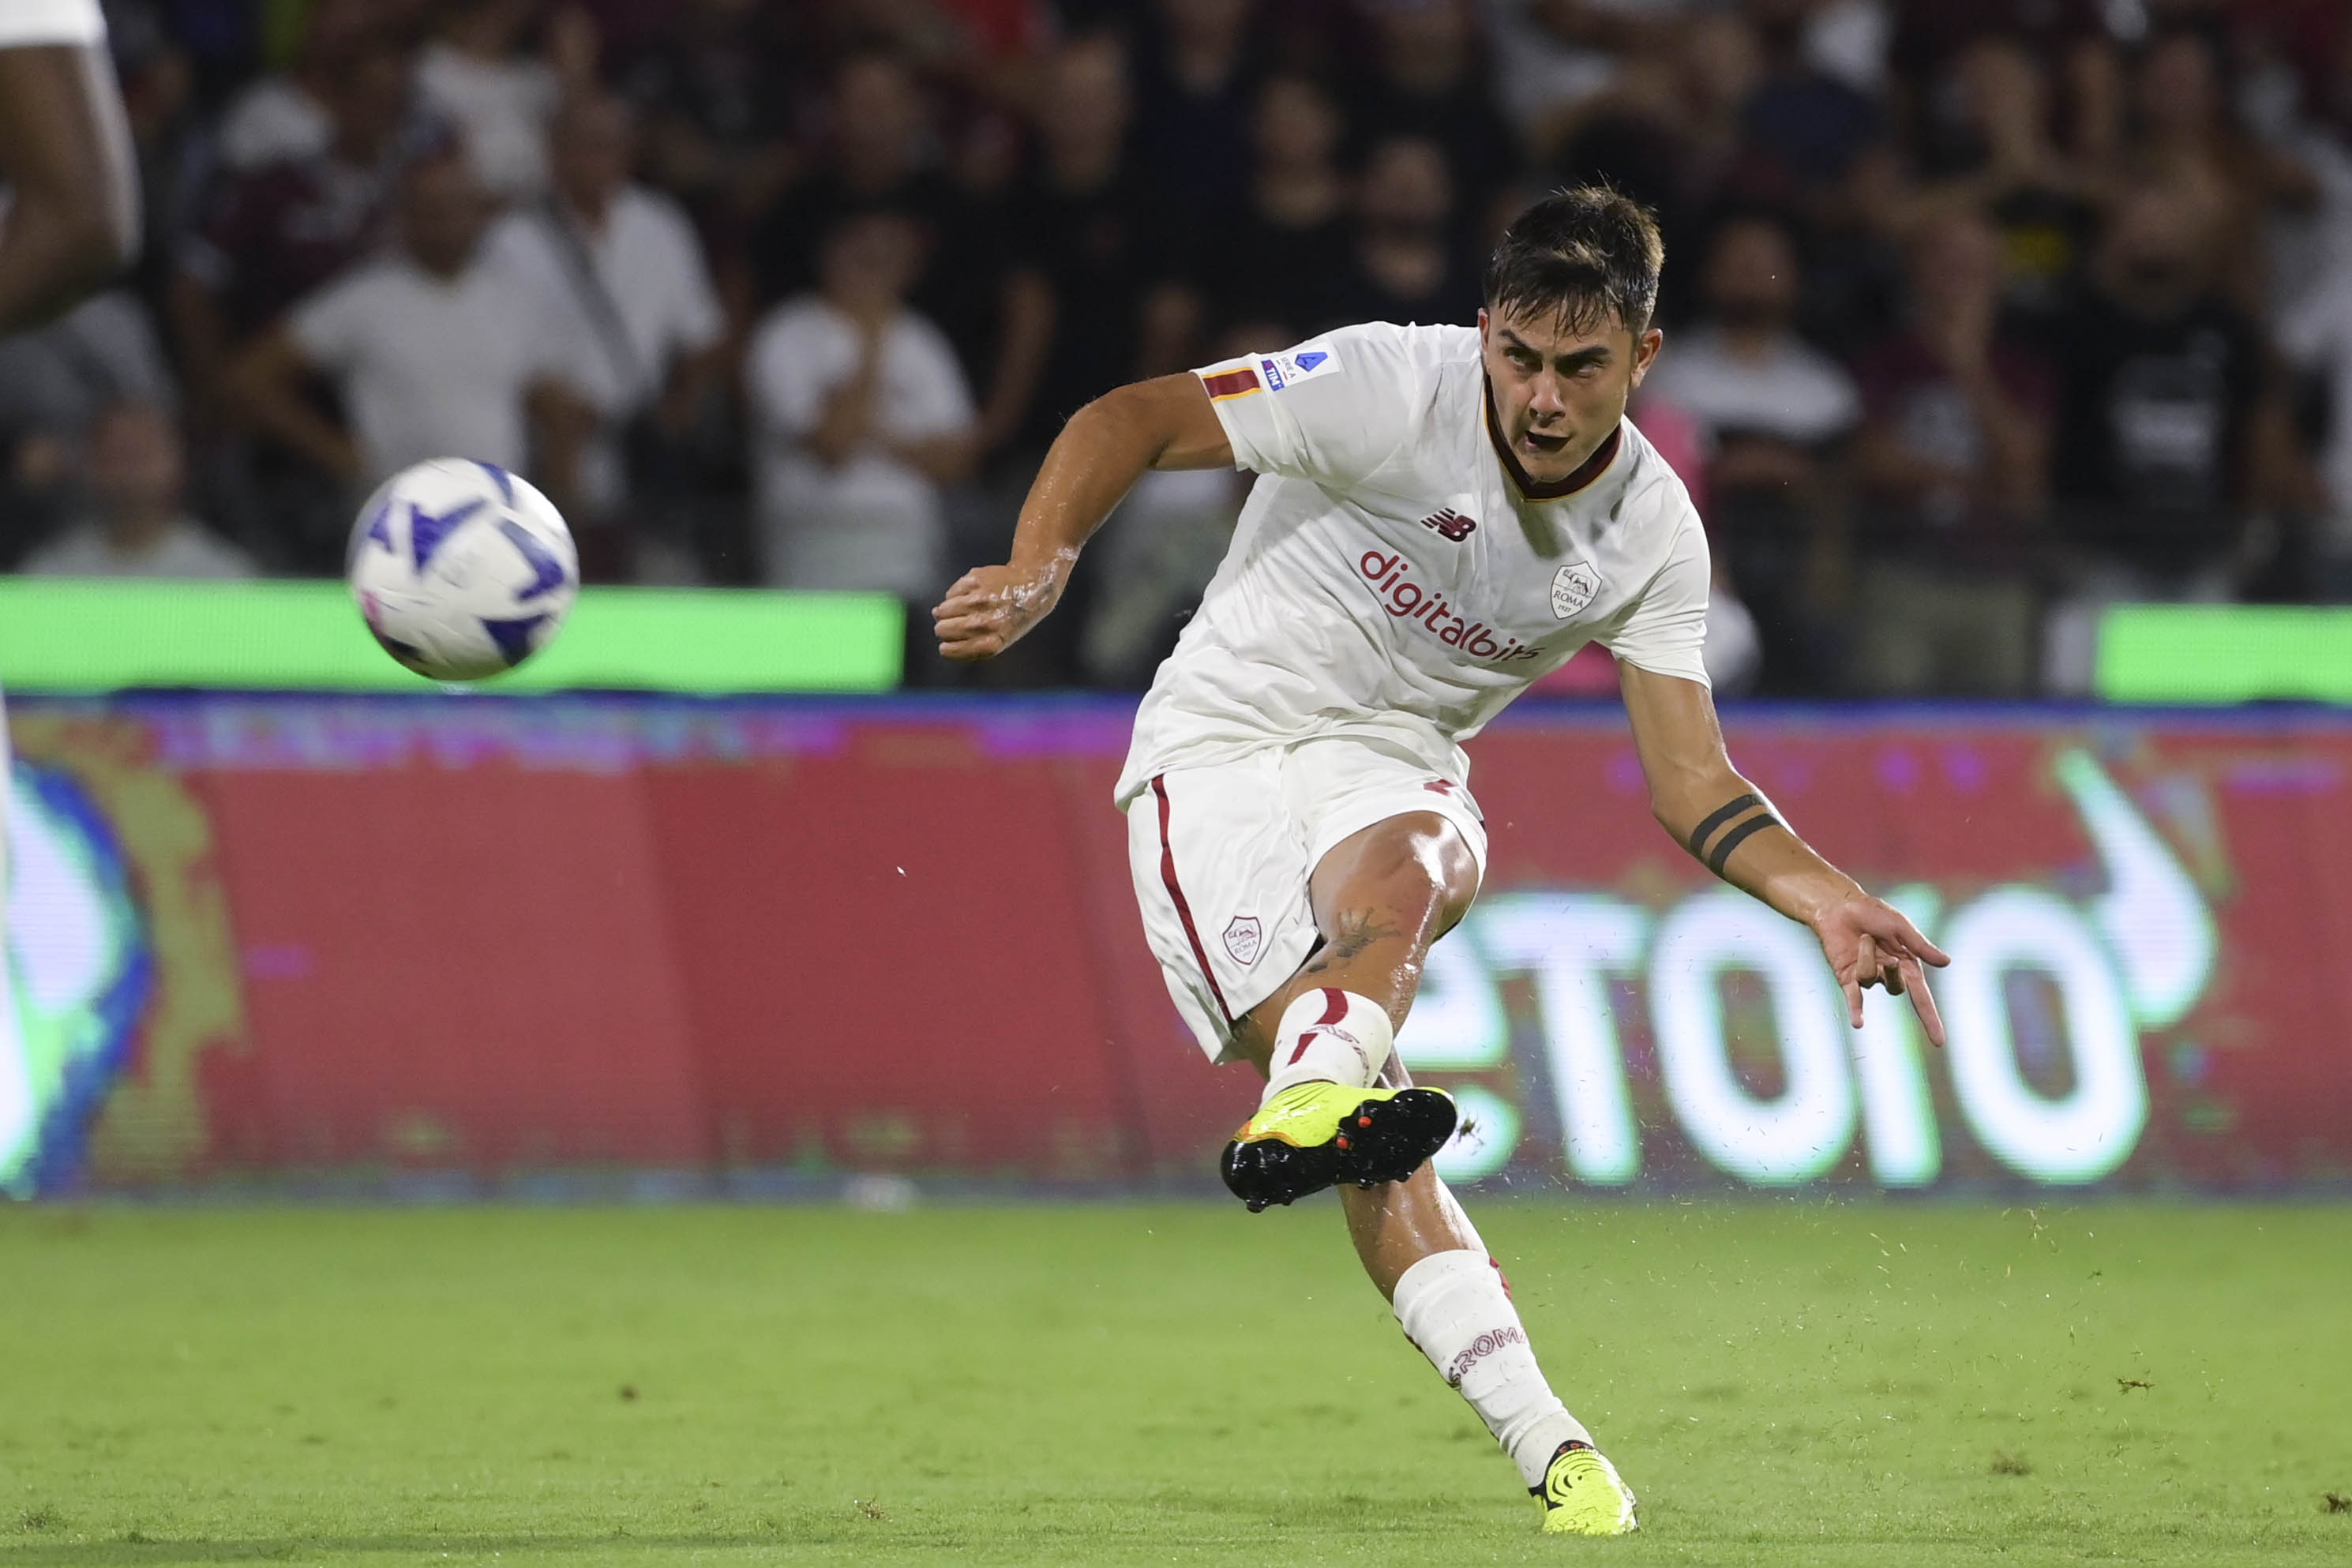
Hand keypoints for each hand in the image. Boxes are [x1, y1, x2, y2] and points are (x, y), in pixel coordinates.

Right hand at [933, 562, 1063, 660]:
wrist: (1033, 586)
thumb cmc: (1014, 617)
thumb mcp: (1000, 640)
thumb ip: (970, 644)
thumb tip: (940, 635)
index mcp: (991, 643)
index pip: (951, 650)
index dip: (946, 647)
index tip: (946, 644)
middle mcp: (984, 623)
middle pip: (943, 629)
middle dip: (943, 628)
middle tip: (955, 623)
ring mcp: (979, 601)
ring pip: (943, 610)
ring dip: (947, 610)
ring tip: (963, 608)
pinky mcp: (975, 581)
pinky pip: (950, 593)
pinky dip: (954, 595)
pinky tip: (969, 595)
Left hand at [1811, 895, 1949, 1046]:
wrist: (1840, 906)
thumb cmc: (1873, 913)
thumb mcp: (1901, 927)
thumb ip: (1920, 946)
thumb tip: (1947, 963)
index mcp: (1907, 965)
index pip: (1922, 998)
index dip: (1930, 1019)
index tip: (1939, 1042)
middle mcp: (1888, 975)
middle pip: (1897, 988)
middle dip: (1892, 971)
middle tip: (1879, 943)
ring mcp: (1867, 978)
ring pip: (1870, 979)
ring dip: (1865, 956)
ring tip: (1861, 936)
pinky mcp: (1847, 978)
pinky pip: (1854, 998)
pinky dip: (1857, 1010)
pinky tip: (1859, 1024)